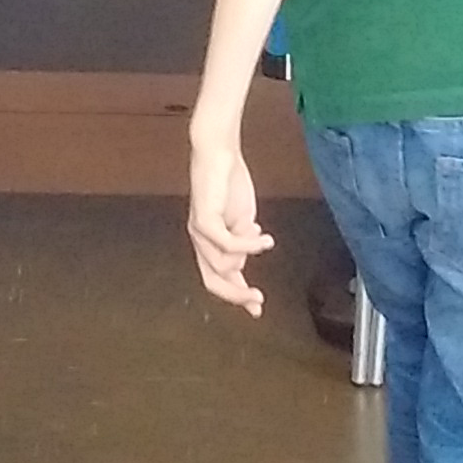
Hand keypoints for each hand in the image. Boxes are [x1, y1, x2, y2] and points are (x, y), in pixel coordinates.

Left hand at [186, 137, 274, 315]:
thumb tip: (246, 262)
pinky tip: (262, 237)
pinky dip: (248, 244)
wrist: (219, 153)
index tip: (256, 310)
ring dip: (249, 254)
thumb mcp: (241, 220)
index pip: (217, 278)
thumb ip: (242, 242)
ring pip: (224, 264)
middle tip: (257, 299)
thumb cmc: (228, 183)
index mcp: (207, 243)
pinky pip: (228, 244)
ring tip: (263, 238)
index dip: (236, 297)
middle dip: (236, 295)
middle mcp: (199, 241)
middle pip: (213, 281)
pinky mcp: (204, 220)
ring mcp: (199, 231)